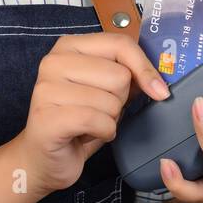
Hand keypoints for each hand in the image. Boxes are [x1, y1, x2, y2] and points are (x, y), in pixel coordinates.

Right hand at [13, 32, 170, 196]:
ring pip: (111, 102)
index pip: (120, 44)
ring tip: (89, 123)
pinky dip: (104, 133)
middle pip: (119, 76)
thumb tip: (160, 79)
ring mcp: (46, 89)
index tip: (159, 91)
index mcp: (69, 46)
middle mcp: (53, 61)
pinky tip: (86, 135)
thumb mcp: (106, 90)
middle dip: (119, 100)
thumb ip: (128, 75)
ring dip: (110, 119)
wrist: (42, 158)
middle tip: (98, 110)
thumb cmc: (78, 121)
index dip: (145, 68)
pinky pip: (99, 121)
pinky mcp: (47, 118)